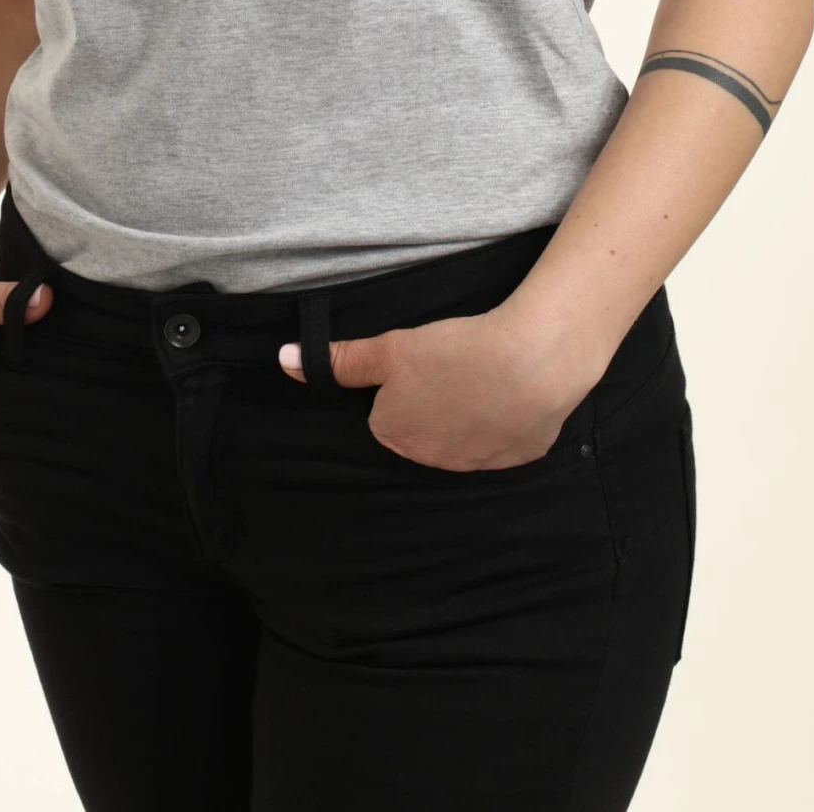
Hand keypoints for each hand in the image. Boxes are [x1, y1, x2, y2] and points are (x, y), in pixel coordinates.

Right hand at [0, 250, 54, 403]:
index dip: (48, 360)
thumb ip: (2, 299)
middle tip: (62, 325)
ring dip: (19, 349)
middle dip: (37, 353)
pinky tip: (16, 328)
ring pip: (4, 371)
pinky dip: (3, 348)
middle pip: (16, 379)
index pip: (24, 381)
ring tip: (41, 324)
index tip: (68, 337)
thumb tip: (48, 300)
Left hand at [278, 308, 595, 470]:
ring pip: (464, 436)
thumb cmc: (454, 352)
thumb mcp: (389, 348)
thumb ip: (339, 360)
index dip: (401, 385)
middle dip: (433, 403)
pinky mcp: (517, 458)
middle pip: (423, 428)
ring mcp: (477, 465)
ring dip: (469, 414)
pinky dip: (505, 419)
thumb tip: (283, 359)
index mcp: (395, 436)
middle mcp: (431, 461)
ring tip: (483, 375)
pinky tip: (510, 391)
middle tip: (452, 366)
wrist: (530, 363)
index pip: (385, 414)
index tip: (421, 364)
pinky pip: (503, 439)